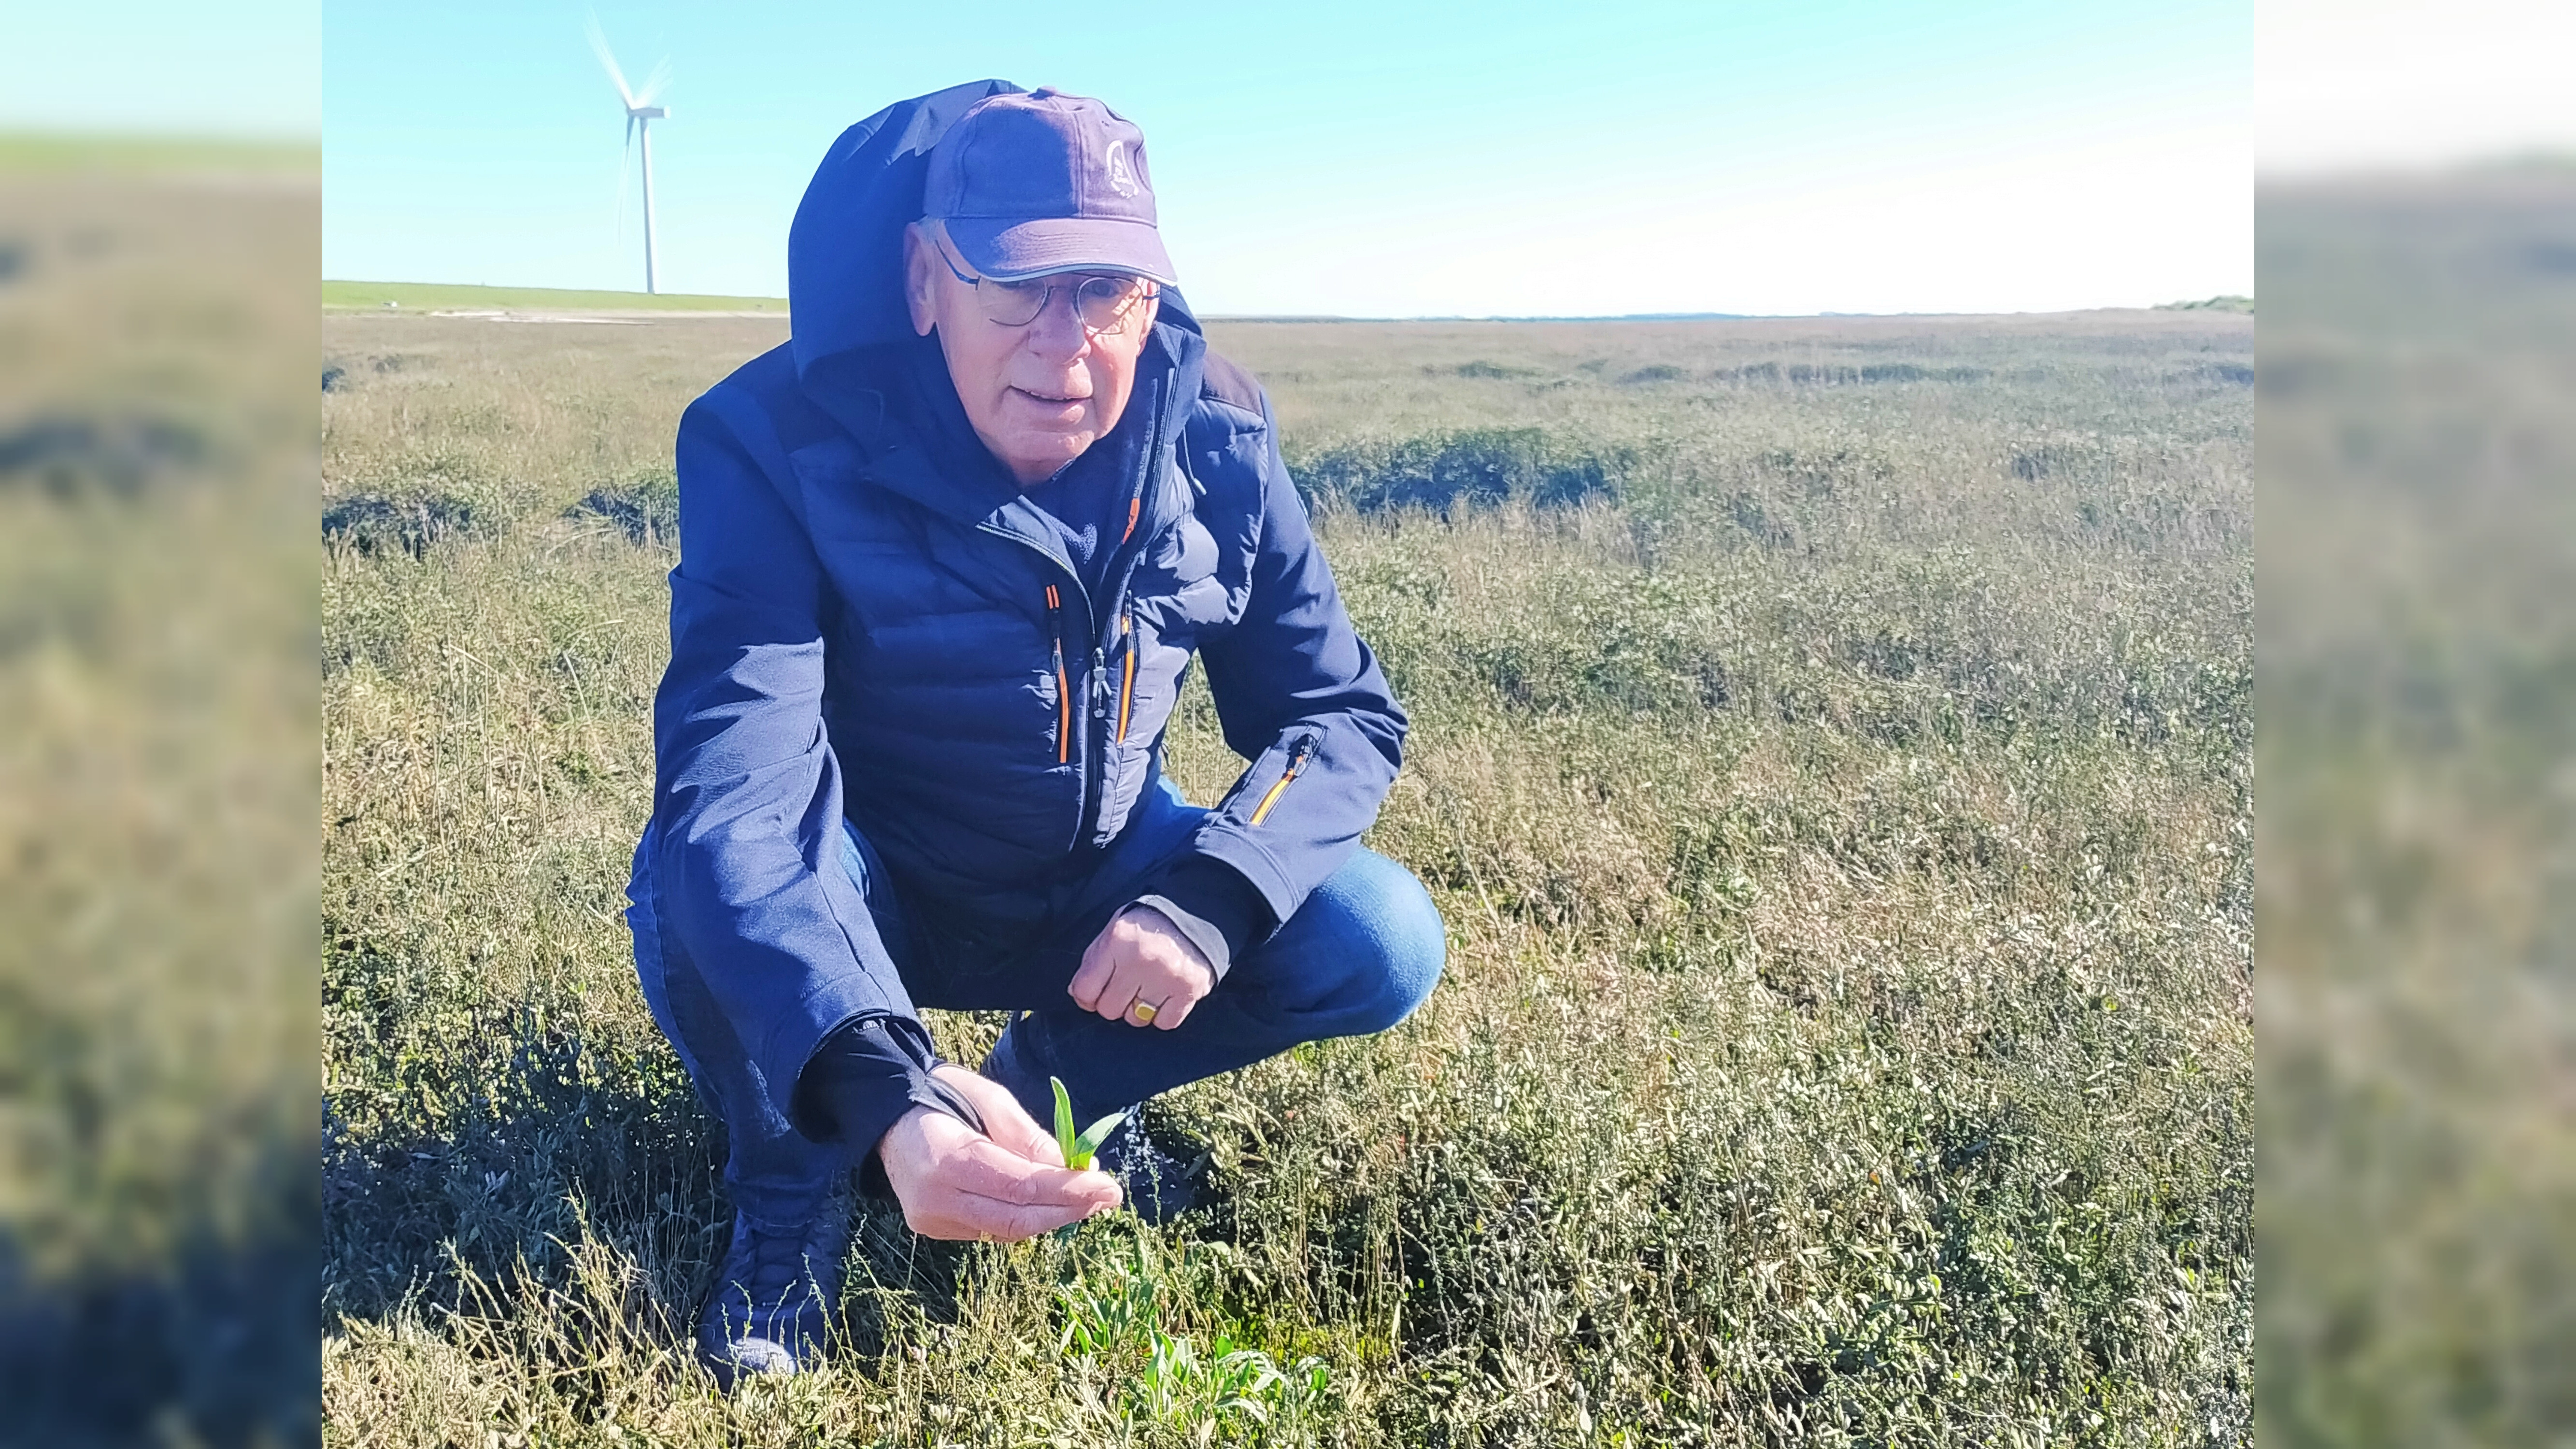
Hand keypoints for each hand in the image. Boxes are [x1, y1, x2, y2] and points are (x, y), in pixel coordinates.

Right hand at [875, 1065, 1121, 1240]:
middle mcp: (935, 1201)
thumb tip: (1072, 1170)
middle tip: (1110, 1196)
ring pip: (1007, 1230)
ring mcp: (932, 1221)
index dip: (1069, 1191)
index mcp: (945, 1160)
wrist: (886, 1115)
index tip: (1110, 1186)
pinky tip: (1053, 1202)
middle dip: (1069, 1209)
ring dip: (1053, 1216)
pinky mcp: (935, 1228)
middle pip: (1017, 1219)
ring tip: (1090, 1197)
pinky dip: (1027, 1217)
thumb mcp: (988, 1097)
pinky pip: (992, 1229)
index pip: (1019, 1187)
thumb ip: (1027, 1137)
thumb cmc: (942, 1095)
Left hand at [1068, 904, 1215, 1029]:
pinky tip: (1163, 995)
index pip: (1085, 990)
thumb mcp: (1114, 931)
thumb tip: (1078, 995)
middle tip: (1125, 986)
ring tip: (1146, 987)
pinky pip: (1164, 1023)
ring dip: (1137, 1009)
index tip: (1094, 993)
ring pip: (1136, 1019)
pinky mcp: (1189, 989)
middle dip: (1113, 1002)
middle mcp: (1141, 959)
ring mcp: (1166, 976)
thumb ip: (1093, 962)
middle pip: (1109, 1009)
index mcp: (1117, 941)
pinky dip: (1162, 1015)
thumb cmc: (1148, 925)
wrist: (1196, 913)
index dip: (1086, 997)